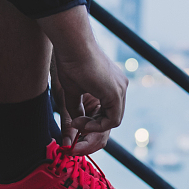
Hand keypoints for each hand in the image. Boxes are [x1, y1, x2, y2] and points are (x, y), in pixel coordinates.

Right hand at [42, 8, 127, 155]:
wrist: (71, 45)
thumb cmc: (68, 62)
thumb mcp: (71, 93)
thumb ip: (75, 111)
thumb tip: (73, 130)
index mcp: (110, 85)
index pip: (106, 113)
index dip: (90, 126)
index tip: (74, 129)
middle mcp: (119, 87)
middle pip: (111, 120)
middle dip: (92, 134)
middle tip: (75, 142)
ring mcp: (120, 89)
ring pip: (113, 121)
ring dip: (93, 130)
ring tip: (75, 126)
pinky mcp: (116, 92)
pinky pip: (113, 119)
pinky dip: (97, 125)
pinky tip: (80, 122)